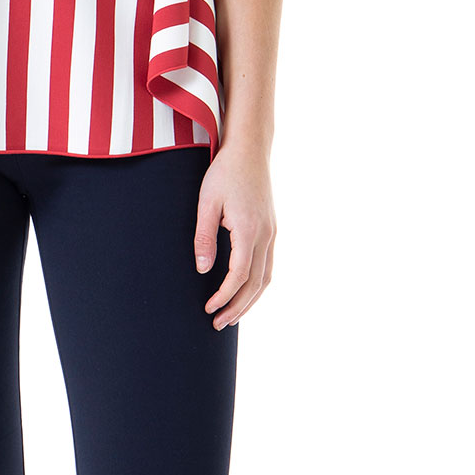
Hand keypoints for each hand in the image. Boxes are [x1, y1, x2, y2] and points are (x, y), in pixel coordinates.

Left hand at [193, 139, 275, 329]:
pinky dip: (258, 285)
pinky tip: (245, 293)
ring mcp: (272, 233)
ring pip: (266, 278)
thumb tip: (202, 270)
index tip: (209, 309)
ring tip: (232, 317)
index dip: (225, 296)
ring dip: (250, 301)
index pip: (240, 274)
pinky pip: (268, 265)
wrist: (250, 150)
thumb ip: (204, 237)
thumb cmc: (224, 173)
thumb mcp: (206, 202)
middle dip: (238, 307)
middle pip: (257, 283)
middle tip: (218, 324)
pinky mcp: (272, 230)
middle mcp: (266, 234)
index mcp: (249, 229)